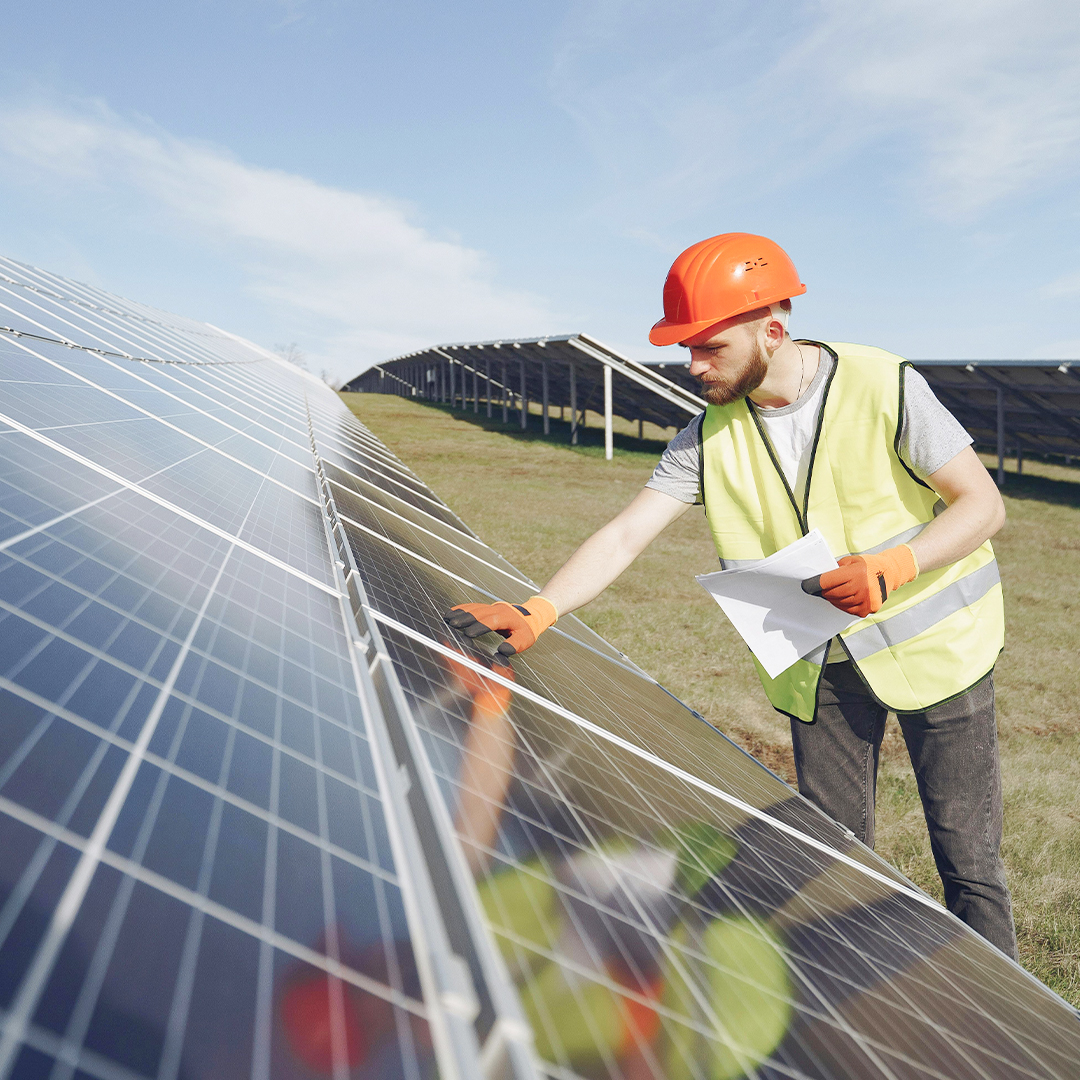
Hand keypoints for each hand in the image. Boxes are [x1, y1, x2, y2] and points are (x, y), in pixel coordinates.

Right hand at [443, 596, 557, 654]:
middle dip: (465, 619)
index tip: (468, 633)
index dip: (480, 627)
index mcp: (507, 618)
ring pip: (474, 608)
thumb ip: (515, 645)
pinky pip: (473, 606)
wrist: (531, 615)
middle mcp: (498, 609)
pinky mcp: (487, 607)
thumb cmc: (526, 630)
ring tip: (447, 619)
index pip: (491, 621)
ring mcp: (491, 607)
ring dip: (460, 613)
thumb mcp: (525, 640)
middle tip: (452, 625)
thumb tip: (503, 652)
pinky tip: (451, 612)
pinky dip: (462, 608)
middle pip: (479, 613)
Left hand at [802, 545, 917, 617]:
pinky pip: (847, 610)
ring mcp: (865, 601)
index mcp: (855, 573)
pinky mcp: (867, 609)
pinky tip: (845, 597)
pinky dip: (843, 604)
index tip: (806, 585)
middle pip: (831, 594)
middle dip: (824, 591)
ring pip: (838, 603)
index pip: (827, 581)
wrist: (889, 573)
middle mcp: (861, 588)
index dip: (815, 584)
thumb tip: (818, 579)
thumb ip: (835, 570)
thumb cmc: (867, 566)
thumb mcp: (850, 561)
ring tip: (834, 592)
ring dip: (833, 598)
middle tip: (820, 589)